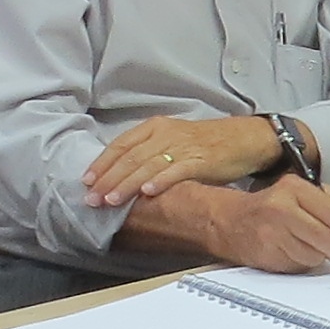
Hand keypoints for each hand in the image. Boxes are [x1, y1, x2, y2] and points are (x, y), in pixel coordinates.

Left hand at [85, 114, 279, 208]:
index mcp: (155, 127)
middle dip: (107, 180)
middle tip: (91, 199)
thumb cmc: (205, 144)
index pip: (121, 144)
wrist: (244, 139)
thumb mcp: (172, 141)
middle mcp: (166, 134)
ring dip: (126, 184)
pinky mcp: (201, 160)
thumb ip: (148, 154)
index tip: (85, 181)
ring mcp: (183, 147)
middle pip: (130, 157)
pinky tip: (147, 192)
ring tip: (111, 201)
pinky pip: (176, 171)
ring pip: (148, 165)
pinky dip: (160, 181)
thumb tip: (118, 177)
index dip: (102, 163)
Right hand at [205, 175, 329, 271]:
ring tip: (305, 245)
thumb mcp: (302, 192)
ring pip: (314, 256)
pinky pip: (298, 266)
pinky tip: (290, 251)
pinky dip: (300, 263)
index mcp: (294, 188)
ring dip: (316, 256)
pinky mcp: (266, 253)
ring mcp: (272, 232)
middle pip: (326, 238)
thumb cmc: (270, 208)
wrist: (230, 221)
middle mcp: (281, 208)